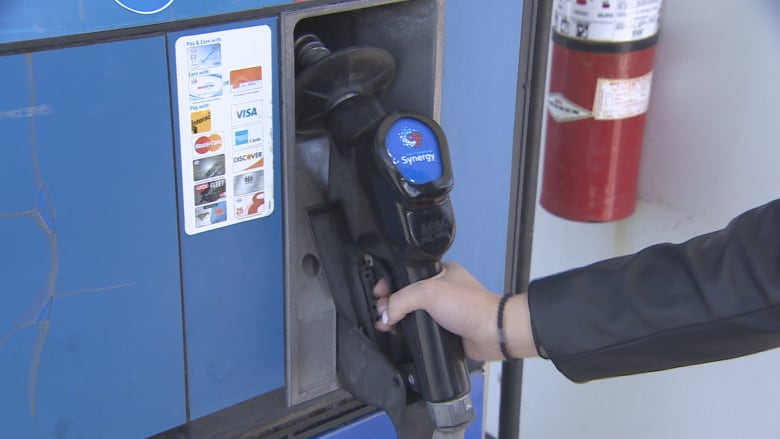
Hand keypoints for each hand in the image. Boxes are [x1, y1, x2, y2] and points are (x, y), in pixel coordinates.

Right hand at [373, 262, 537, 361]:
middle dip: (390, 303)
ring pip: (412, 314)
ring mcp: (442, 311)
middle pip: (406, 295)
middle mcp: (440, 290)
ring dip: (398, 320)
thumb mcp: (430, 292)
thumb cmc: (472, 306)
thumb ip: (402, 300)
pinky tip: (398, 336)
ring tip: (385, 325)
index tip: (378, 292)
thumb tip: (386, 314)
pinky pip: (421, 330)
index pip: (406, 274)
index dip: (389, 282)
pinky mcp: (444, 330)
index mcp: (440, 272)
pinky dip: (409, 333)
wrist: (493, 333)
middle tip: (381, 311)